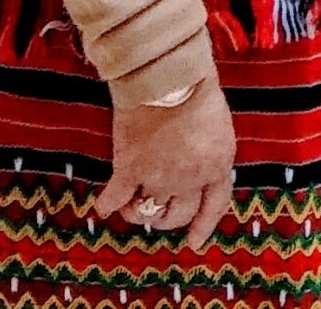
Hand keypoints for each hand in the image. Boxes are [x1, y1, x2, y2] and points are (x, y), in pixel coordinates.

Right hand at [94, 76, 234, 246]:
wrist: (168, 76)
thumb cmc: (197, 90)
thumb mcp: (218, 127)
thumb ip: (208, 155)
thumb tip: (196, 170)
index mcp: (217, 166)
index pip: (214, 207)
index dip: (204, 227)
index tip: (194, 243)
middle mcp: (190, 179)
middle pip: (178, 215)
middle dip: (167, 218)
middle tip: (156, 212)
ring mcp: (159, 177)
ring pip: (147, 212)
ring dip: (138, 212)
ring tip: (131, 205)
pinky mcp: (129, 170)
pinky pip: (115, 199)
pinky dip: (107, 205)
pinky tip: (102, 207)